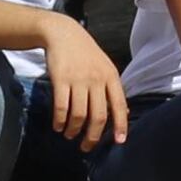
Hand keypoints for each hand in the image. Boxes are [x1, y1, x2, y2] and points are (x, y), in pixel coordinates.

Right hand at [41, 18, 129, 147]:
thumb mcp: (105, 67)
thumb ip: (112, 89)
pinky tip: (58, 126)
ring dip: (73, 130)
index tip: (119, 142)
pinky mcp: (60, 79)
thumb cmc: (86, 53)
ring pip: (79, 115)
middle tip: (86, 147)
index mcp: (111, 77)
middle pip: (98, 116)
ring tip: (69, 135)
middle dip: (92, 137)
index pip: (119, 105)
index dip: (120, 126)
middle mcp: (96, 79)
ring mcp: (78, 79)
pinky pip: (62, 108)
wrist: (63, 33)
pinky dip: (60, 121)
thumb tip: (122, 114)